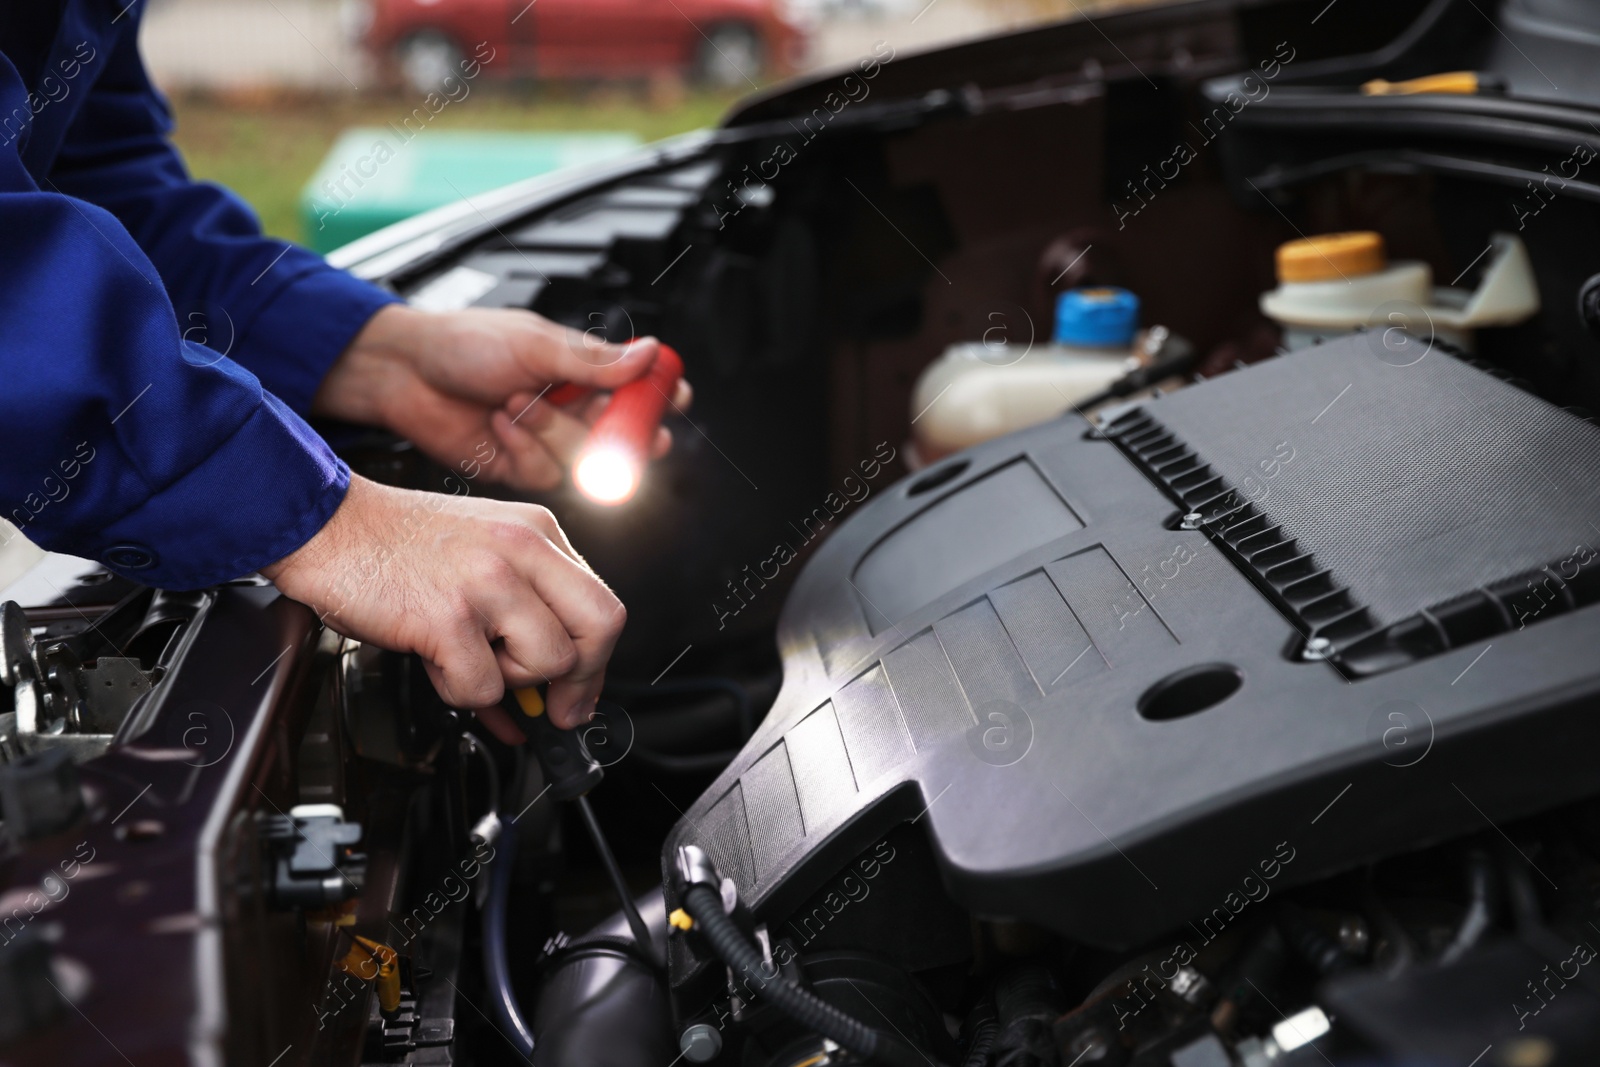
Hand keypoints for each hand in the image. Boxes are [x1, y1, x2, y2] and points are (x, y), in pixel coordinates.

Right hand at [260, 475, 622, 739]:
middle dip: (580, 681)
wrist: (326, 525)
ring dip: (507, 682)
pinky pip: (483, 687)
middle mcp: (522, 549)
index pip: (601, 603)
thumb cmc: (393, 542)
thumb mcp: (477, 557)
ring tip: (467, 659)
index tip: (577, 691)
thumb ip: (521, 612)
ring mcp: (489, 581)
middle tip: (552, 708)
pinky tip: (436, 661)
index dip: (596, 659)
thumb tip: (545, 689)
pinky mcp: (450, 617)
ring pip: (548, 663)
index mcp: (536, 532)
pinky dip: (458, 690)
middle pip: (600, 628)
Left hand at [313, 305, 691, 490]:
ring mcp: (545, 438)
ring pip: (581, 458)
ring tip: (519, 401)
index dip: (660, 396)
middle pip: (620, 434)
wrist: (406, 373)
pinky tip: (500, 423)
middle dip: (627, 438)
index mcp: (580, 369)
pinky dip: (523, 448)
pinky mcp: (518, 466)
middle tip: (637, 438)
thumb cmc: (463, 344)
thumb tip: (648, 354)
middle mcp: (569, 406)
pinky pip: (543, 473)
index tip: (676, 399)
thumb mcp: (535, 344)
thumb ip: (594, 361)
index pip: (635, 386)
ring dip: (553, 432)